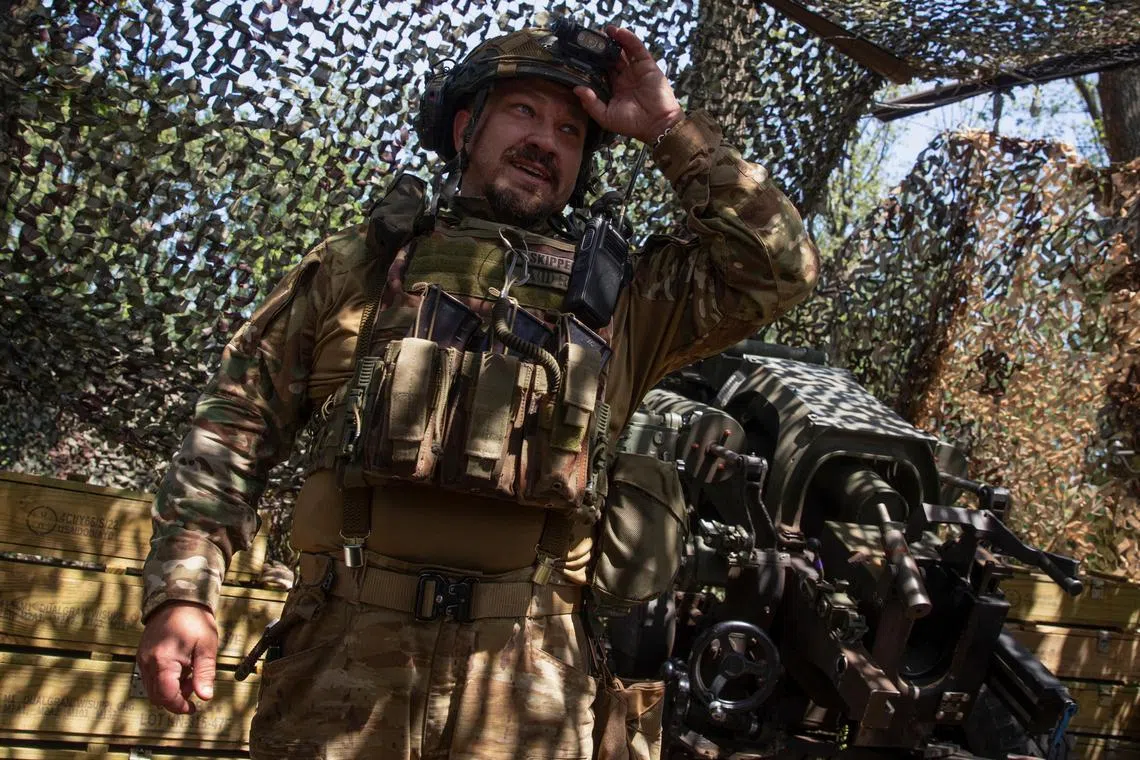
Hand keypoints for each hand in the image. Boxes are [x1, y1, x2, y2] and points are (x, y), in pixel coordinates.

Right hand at [136, 601, 218, 713]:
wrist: (179, 598)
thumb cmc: (195, 621)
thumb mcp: (206, 647)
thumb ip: (204, 673)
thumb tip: (205, 697)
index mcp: (163, 662)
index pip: (166, 696)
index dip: (180, 706)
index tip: (193, 707)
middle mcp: (147, 663)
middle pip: (157, 696)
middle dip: (176, 697)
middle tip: (194, 684)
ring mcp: (143, 659)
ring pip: (152, 688)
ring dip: (170, 689)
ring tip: (189, 671)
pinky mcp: (143, 655)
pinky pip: (150, 677)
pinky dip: (164, 679)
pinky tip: (180, 665)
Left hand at [574, 26, 684, 145]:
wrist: (657, 124)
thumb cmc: (632, 124)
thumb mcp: (606, 117)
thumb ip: (591, 103)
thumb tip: (576, 89)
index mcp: (613, 88)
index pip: (599, 71)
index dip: (591, 62)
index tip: (580, 53)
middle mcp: (623, 77)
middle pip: (609, 58)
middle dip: (600, 48)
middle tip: (589, 38)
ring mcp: (635, 70)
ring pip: (622, 51)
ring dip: (613, 40)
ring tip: (603, 31)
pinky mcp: (647, 65)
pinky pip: (636, 48)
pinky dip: (628, 39)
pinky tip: (618, 32)